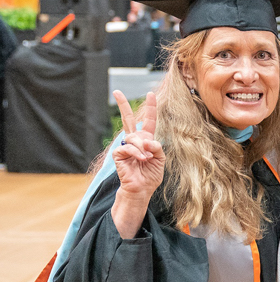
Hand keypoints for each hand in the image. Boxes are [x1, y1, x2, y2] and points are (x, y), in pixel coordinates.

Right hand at [111, 91, 164, 237]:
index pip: (149, 121)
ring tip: (146, 158)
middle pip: (128, 119)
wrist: (142, 189)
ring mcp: (126, 146)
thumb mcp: (161, 159)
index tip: (150, 94)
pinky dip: (137, 153)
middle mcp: (135, 140)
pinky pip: (128, 147)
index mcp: (147, 140)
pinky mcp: (118, 155)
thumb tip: (147, 140)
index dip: (150, 108)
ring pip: (134, 137)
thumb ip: (157, 147)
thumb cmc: (151, 175)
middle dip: (123, 105)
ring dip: (142, 147)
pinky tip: (141, 159)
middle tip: (117, 92)